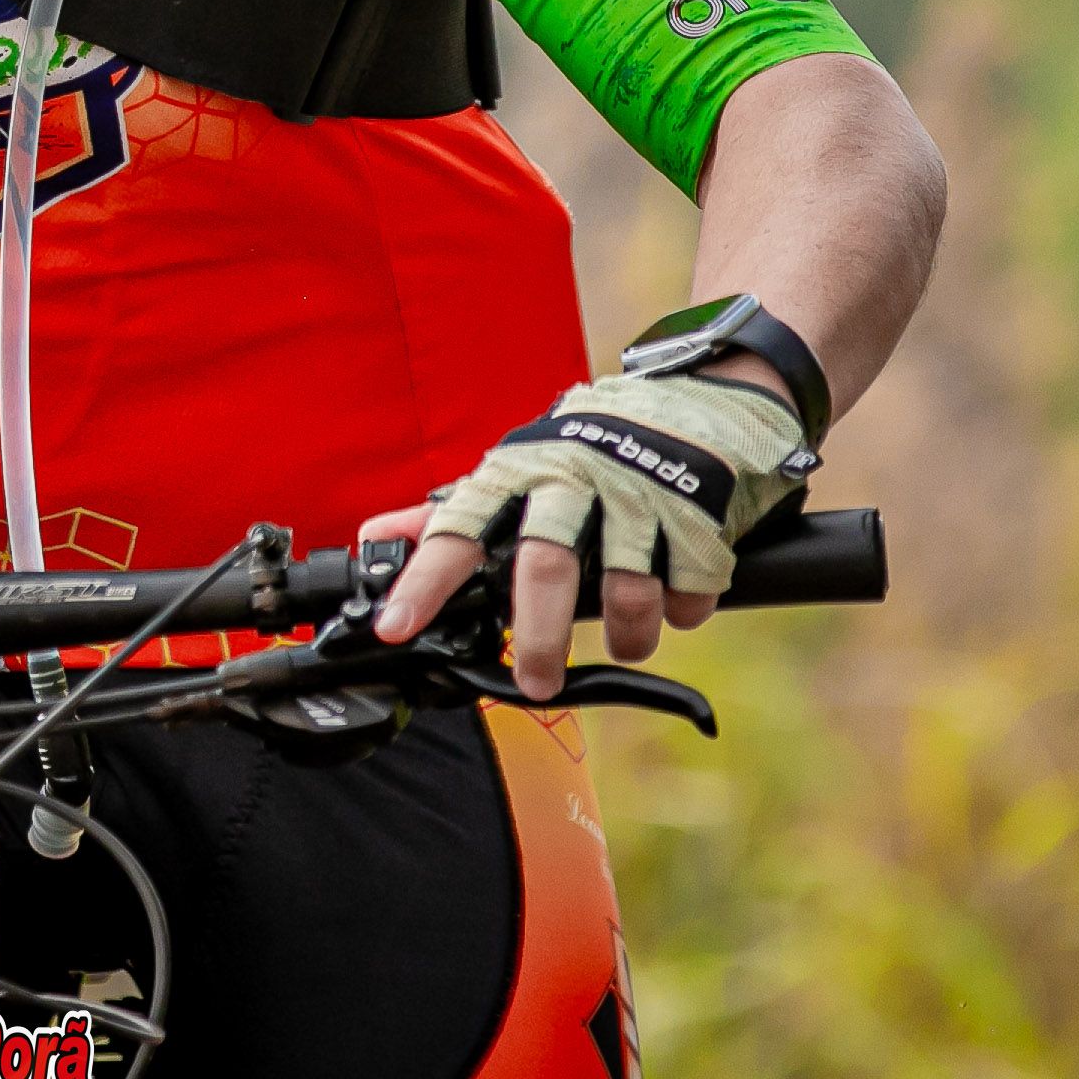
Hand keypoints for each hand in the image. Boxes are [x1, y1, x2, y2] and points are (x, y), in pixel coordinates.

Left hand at [362, 369, 810, 701]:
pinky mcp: (699, 511)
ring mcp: (639, 493)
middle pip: (547, 570)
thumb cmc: (593, 446)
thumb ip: (451, 512)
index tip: (394, 627)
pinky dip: (683, 610)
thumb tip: (374, 536)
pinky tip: (677, 599)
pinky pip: (687, 590)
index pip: (459, 527)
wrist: (704, 395)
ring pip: (625, 593)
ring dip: (628, 634)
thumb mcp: (519, 470)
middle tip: (536, 682)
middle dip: (539, 638)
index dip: (424, 580)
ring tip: (627, 641)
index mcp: (520, 471)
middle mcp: (574, 478)